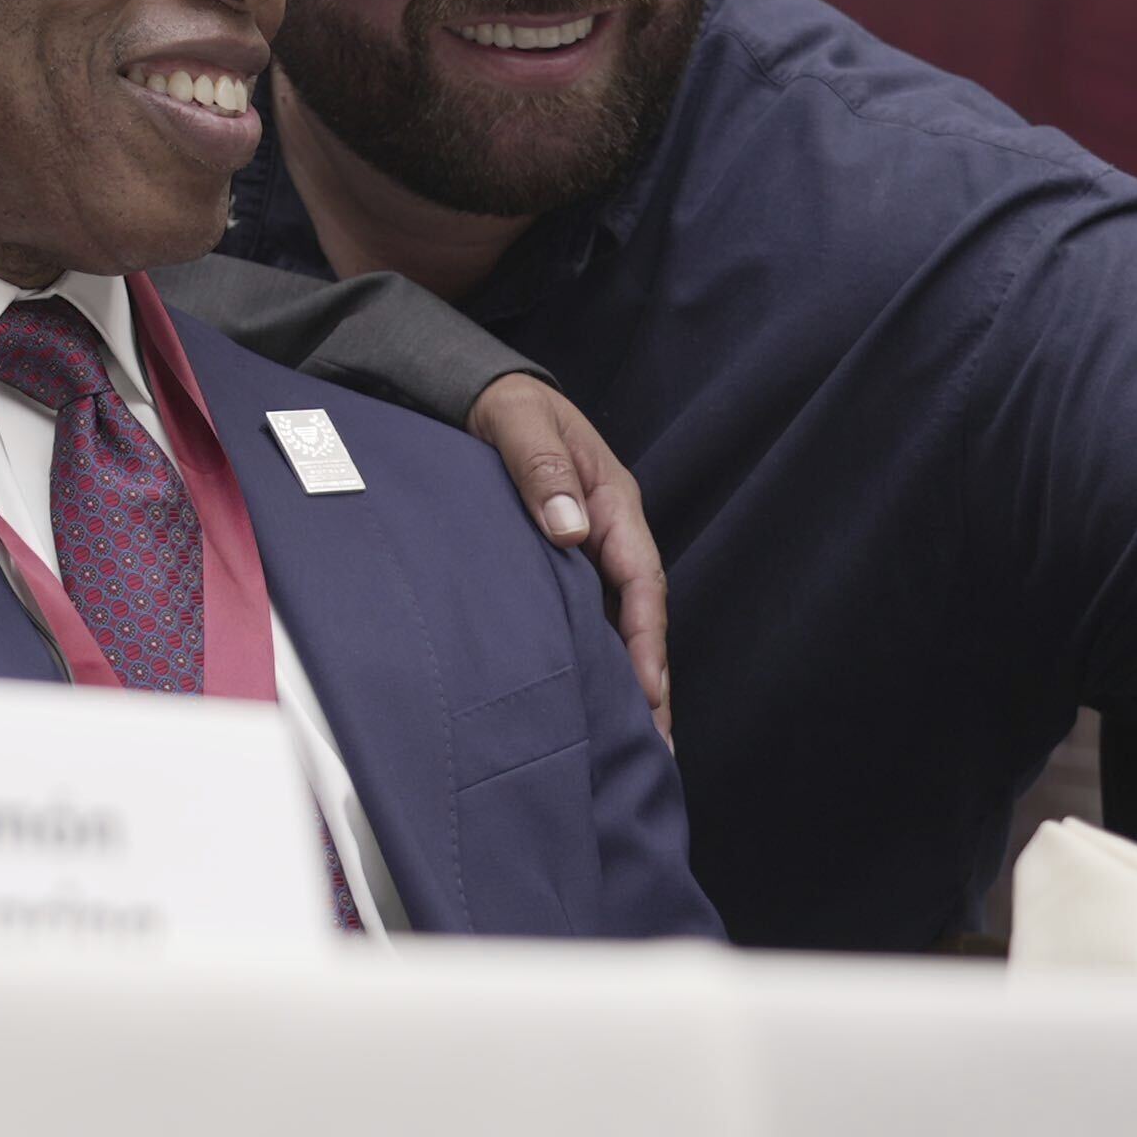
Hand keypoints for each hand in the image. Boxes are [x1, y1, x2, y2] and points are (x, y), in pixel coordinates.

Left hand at [466, 373, 669, 736]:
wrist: (480, 390)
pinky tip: (586, 698)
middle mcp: (608, 531)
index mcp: (612, 502)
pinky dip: (592, 656)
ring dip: (624, 677)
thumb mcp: (521, 422)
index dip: (646, 639)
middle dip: (650, 681)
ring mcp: (588, 548)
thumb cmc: (506, 406)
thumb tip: (570, 530)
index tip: (649, 691)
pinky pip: (584, 614)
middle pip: (638, 615)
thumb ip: (542, 469)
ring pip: (614, 621)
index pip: (641, 581)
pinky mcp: (562, 561)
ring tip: (631, 742)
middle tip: (656, 746)